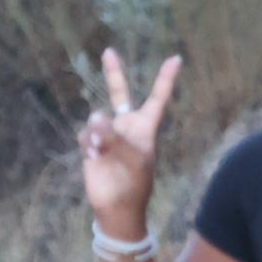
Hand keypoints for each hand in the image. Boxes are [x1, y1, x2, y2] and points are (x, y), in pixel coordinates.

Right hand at [77, 48, 181, 234]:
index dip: (166, 80)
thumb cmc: (133, 184)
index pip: (157, 100)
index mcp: (145, 129)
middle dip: (114, 75)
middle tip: (109, 52)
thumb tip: (95, 117)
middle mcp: (126, 127)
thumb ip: (114, 137)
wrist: (115, 208)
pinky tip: (94, 156)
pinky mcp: (91, 146)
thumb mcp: (132, 160)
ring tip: (101, 151)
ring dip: (98, 133)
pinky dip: (88, 144)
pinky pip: (86, 135)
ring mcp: (108, 136)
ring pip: (97, 119)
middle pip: (120, 95)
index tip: (176, 59)